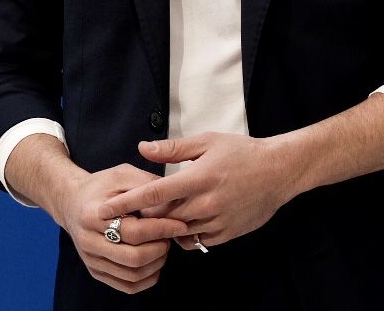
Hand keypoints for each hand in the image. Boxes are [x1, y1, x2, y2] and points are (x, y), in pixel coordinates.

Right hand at [62, 164, 190, 293]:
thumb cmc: (100, 186)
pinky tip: (155, 262)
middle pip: (133, 258)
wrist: (72, 202)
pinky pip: (127, 286)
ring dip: (156, 264)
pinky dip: (147, 278)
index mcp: (93, 215)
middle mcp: (88, 242)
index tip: (180, 224)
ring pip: (132, 275)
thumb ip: (147, 184)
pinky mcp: (96, 271)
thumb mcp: (122, 174)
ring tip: (163, 246)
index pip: (133, 231)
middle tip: (170, 237)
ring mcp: (91, 260)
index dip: (161, 229)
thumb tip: (174, 198)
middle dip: (160, 249)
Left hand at [96, 133, 298, 248]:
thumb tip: (142, 148)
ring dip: (167, 226)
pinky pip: (198, 241)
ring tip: (160, 216)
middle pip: (162, 218)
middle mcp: (206, 203)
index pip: (153, 194)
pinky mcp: (227, 233)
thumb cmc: (242, 152)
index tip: (104, 209)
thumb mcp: (207, 142)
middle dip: (145, 217)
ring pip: (179, 232)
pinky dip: (188, 234)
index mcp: (198, 178)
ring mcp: (217, 221)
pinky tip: (188, 221)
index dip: (126, 202)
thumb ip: (173, 149)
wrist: (279, 171)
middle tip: (131, 213)